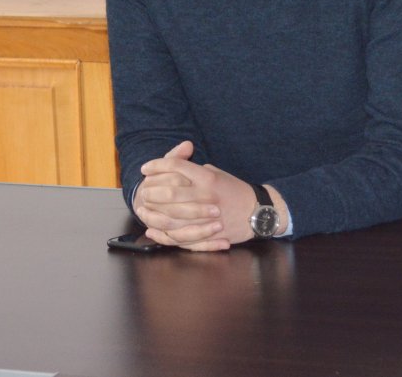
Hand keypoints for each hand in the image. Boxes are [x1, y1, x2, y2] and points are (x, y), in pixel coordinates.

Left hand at [134, 141, 258, 251]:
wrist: (258, 211)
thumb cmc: (234, 190)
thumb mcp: (216, 173)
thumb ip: (194, 170)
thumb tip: (172, 168)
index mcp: (207, 177)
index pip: (176, 167)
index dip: (157, 165)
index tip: (145, 168)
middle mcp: (206, 196)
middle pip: (171, 192)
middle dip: (152, 190)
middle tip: (142, 190)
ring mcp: (207, 218)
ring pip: (174, 217)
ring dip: (154, 213)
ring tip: (142, 210)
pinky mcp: (209, 235)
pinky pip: (182, 236)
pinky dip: (165, 234)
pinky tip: (153, 230)